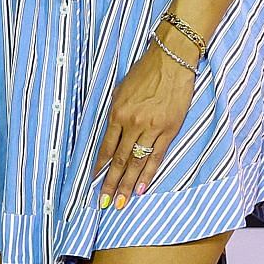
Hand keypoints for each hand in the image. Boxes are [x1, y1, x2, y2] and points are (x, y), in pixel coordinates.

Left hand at [94, 43, 194, 208]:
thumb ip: (116, 113)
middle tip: (104, 202)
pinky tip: (141, 187)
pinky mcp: (168, 130)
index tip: (92, 180)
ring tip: (121, 202)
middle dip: (111, 182)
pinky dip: (148, 173)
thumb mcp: (121, 90)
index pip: (106, 146)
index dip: (99, 165)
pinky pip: (156, 156)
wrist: (171, 62)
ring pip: (137, 162)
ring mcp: (151, 128)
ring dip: (128, 184)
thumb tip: (112, 133)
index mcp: (116, 112)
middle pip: (120, 159)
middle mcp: (132, 123)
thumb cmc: (144, 73)